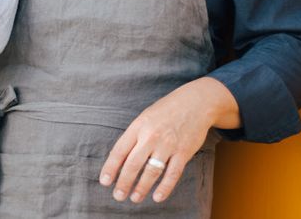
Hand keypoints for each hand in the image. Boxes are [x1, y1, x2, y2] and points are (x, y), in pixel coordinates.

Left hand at [99, 78, 238, 203]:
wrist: (195, 103)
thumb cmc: (166, 111)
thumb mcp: (144, 118)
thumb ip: (134, 137)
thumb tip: (120, 159)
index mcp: (138, 126)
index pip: (119, 150)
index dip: (110, 168)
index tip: (104, 182)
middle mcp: (151, 136)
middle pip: (133, 163)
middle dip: (124, 182)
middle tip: (118, 196)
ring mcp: (168, 145)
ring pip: (152, 171)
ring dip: (142, 187)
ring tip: (134, 198)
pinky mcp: (183, 152)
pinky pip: (172, 174)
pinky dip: (164, 187)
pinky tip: (157, 197)